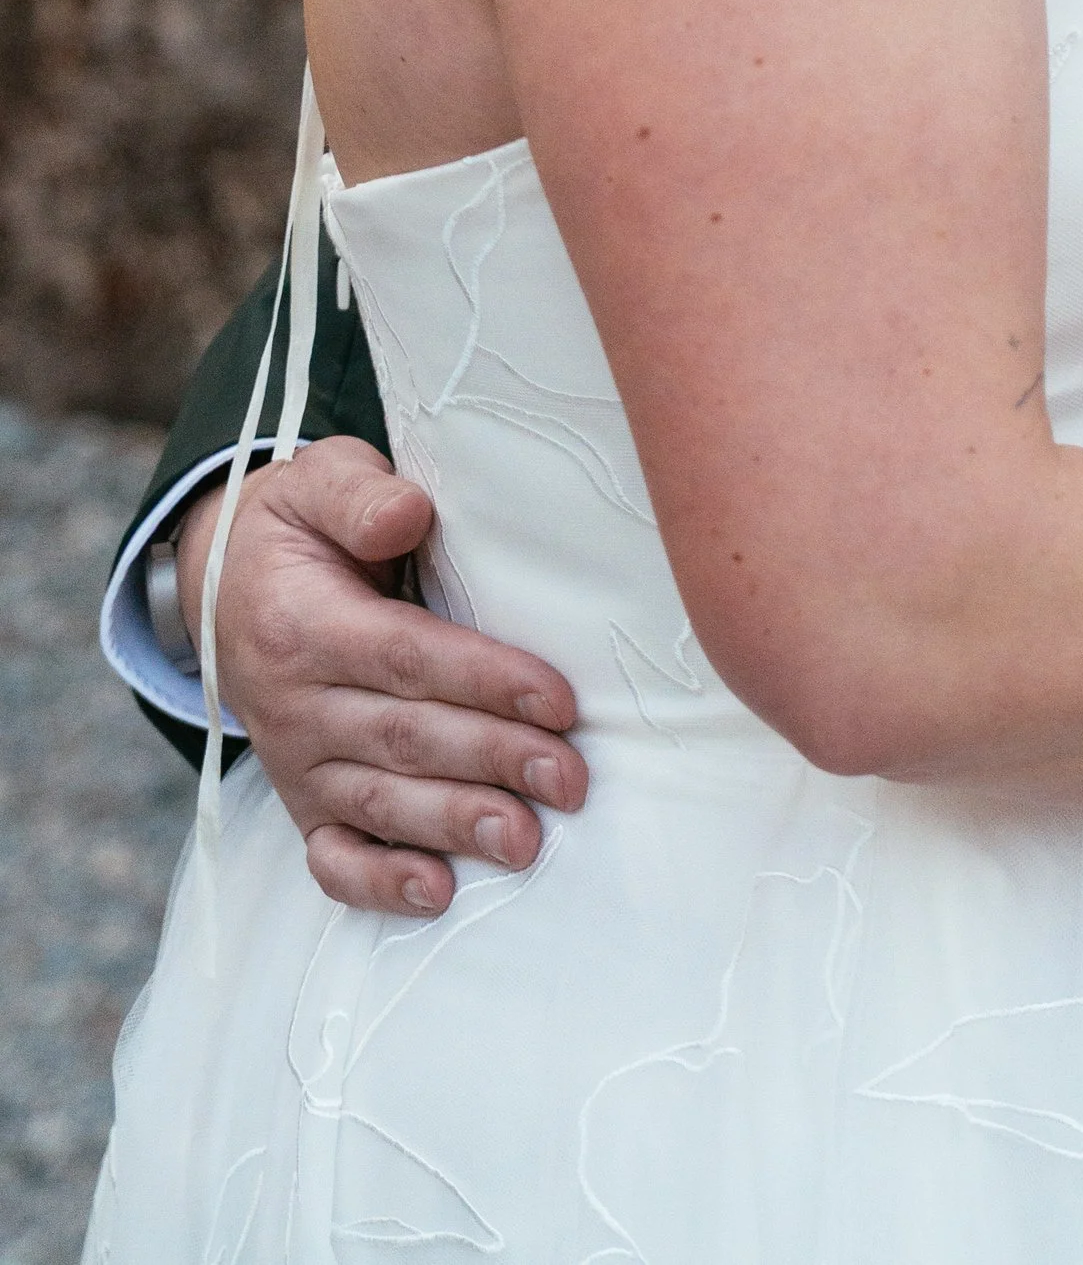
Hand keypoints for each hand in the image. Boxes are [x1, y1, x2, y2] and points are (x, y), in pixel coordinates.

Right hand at [177, 436, 587, 917]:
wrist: (222, 585)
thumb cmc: (301, 528)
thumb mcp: (319, 481)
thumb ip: (360, 494)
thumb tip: (407, 513)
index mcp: (305, 624)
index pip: (406, 657)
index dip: (484, 680)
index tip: (559, 699)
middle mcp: (295, 704)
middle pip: (404, 738)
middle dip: (491, 759)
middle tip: (568, 778)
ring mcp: (296, 763)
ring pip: (379, 804)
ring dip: (454, 826)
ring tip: (524, 841)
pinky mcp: (302, 802)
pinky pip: (332, 857)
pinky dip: (379, 884)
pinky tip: (437, 894)